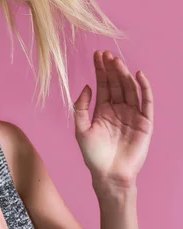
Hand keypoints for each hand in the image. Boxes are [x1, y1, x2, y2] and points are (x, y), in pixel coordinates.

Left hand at [73, 50, 153, 193]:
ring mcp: (132, 115)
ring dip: (124, 74)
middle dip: (112, 68)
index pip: (103, 85)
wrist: (109, 174)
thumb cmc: (93, 155)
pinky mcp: (144, 122)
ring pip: (130, 89)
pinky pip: (146, 101)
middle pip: (116, 83)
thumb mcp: (81, 129)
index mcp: (103, 110)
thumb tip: (87, 86)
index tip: (97, 55)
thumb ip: (81, 107)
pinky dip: (144, 87)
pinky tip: (138, 75)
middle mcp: (118, 110)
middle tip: (107, 53)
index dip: (100, 70)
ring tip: (117, 61)